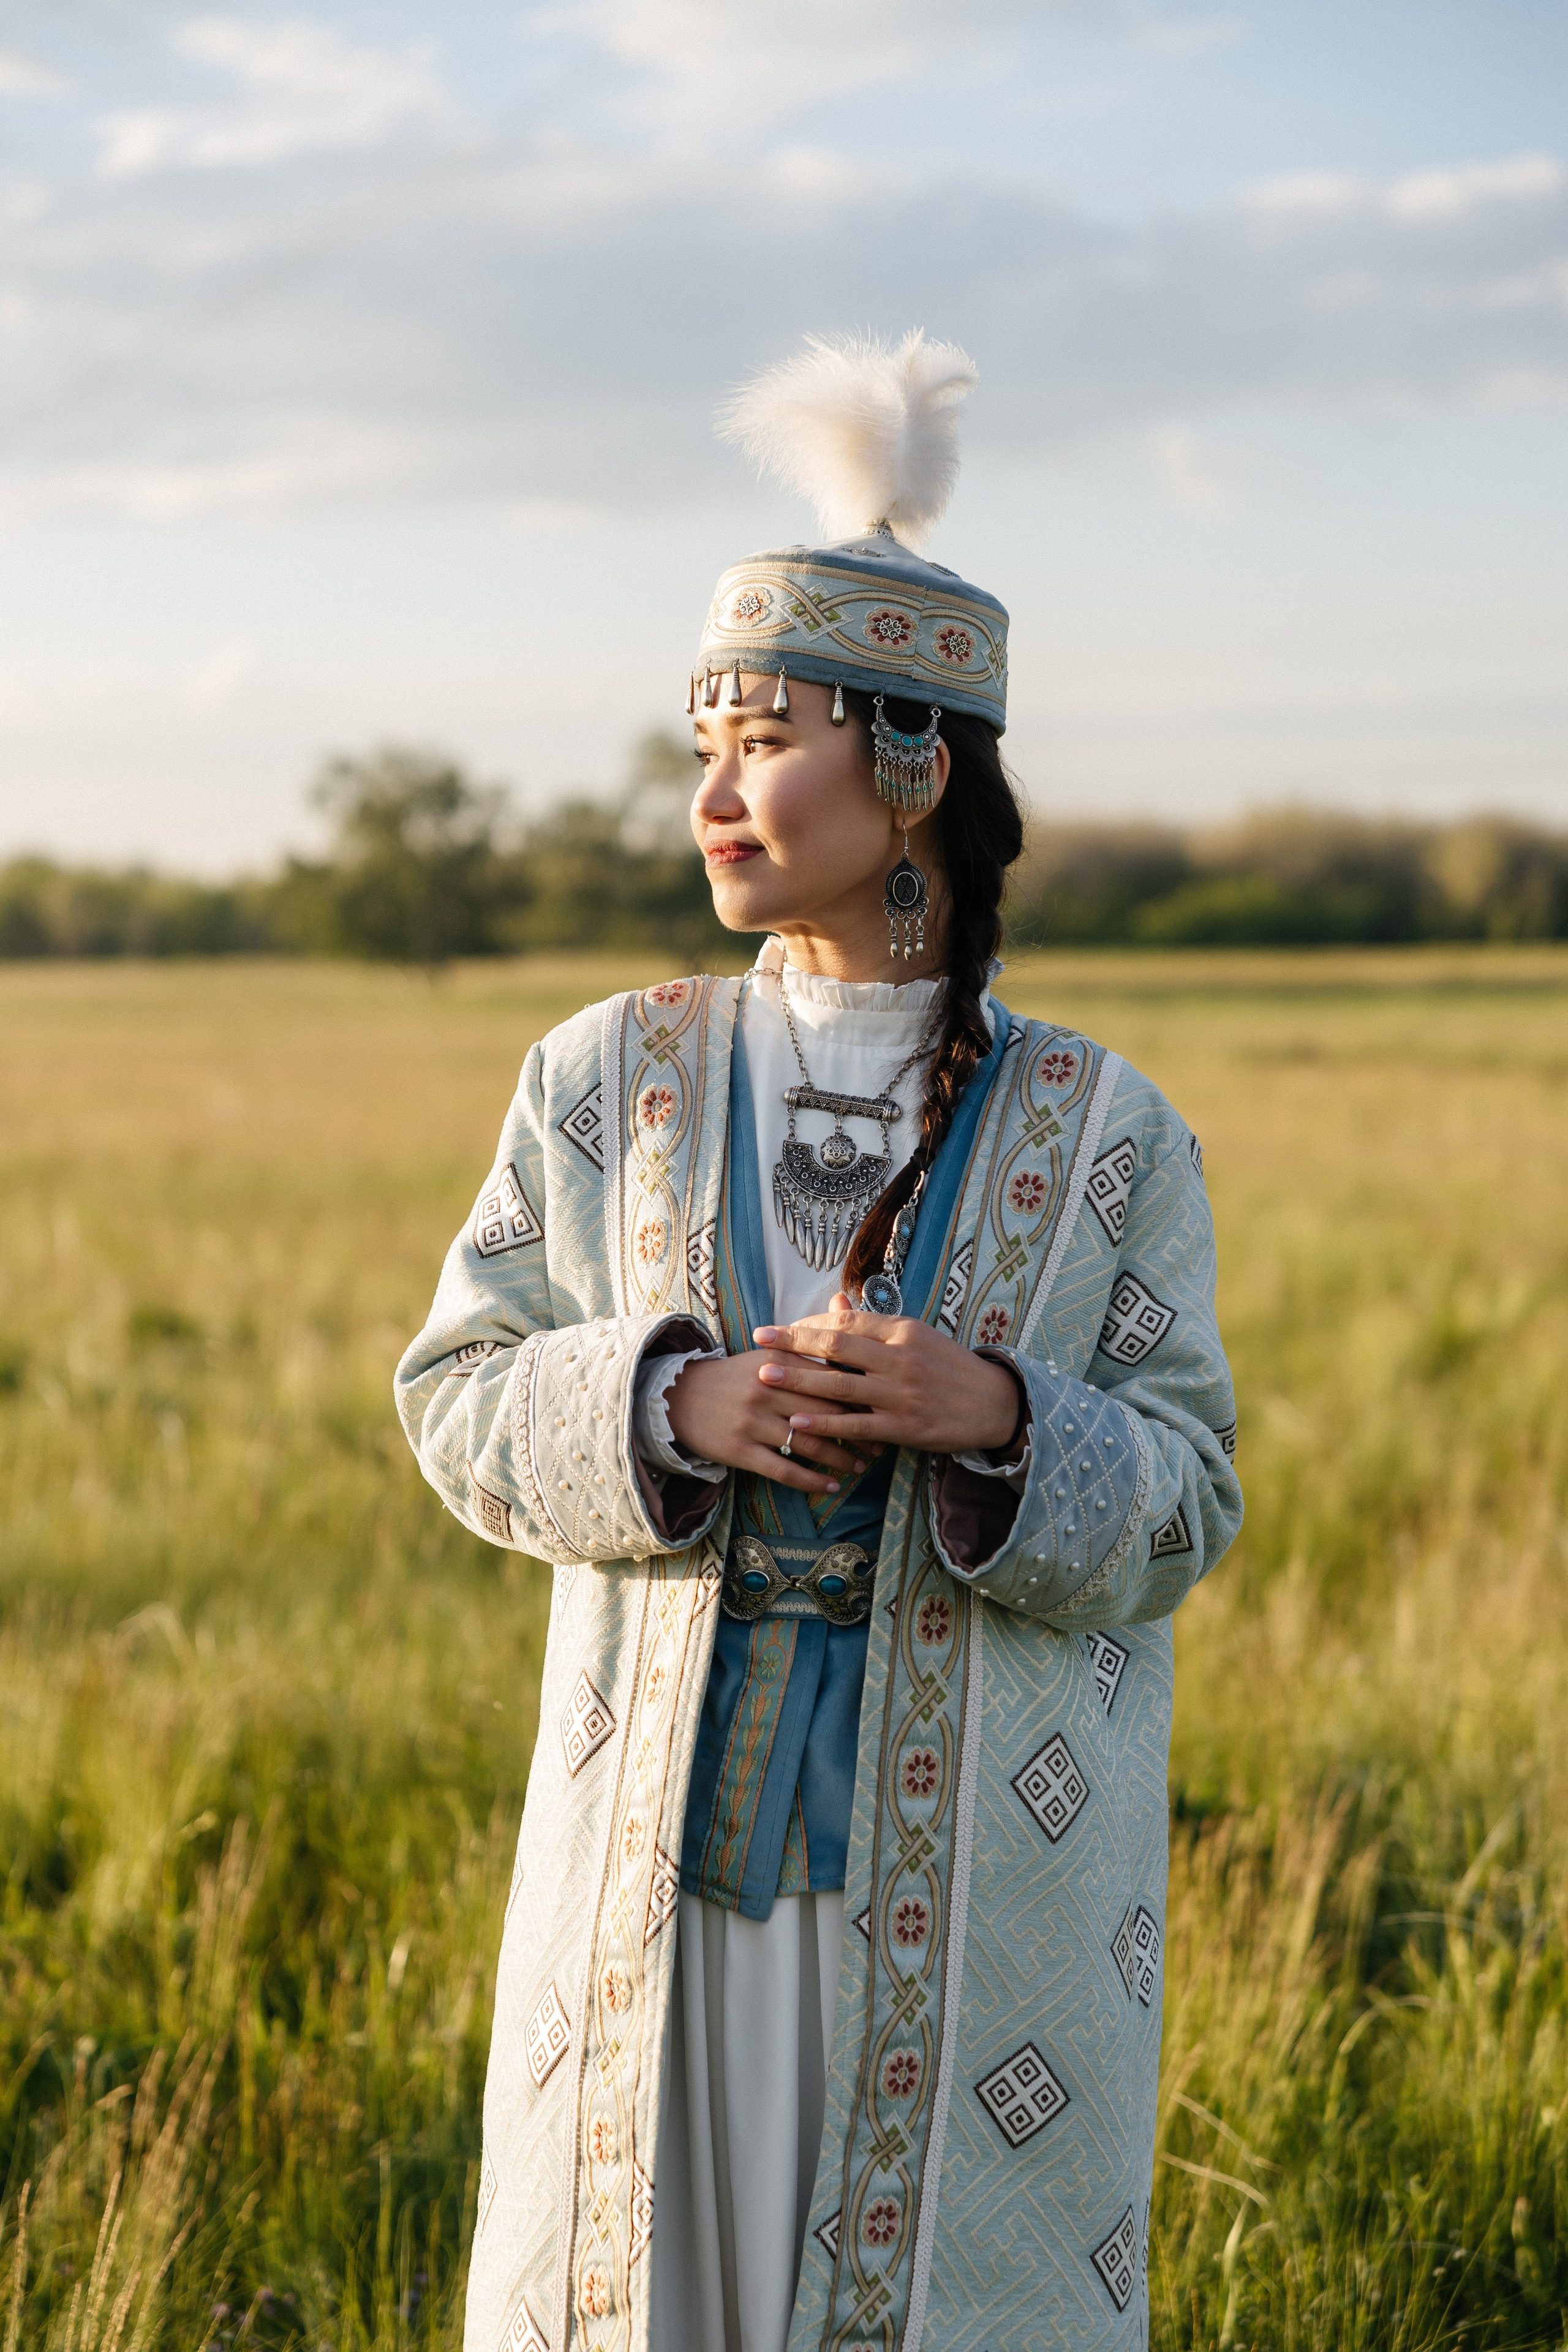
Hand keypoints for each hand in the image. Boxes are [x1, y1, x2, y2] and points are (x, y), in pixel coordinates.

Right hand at [664, 1347, 874, 1496]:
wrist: (679, 1396)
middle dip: (859, 1431)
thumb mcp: (769, 1357)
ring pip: (808, 1443)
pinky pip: (783, 1469)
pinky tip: (831, 1486)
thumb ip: (809, 1352)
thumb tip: (856, 1351)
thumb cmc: (736, 1377)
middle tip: (882, 1444)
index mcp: (778, 1360)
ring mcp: (751, 1420)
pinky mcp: (739, 1449)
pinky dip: (811, 1480)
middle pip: (825, 1412)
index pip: (829, 1378)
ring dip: (840, 1458)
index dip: (861, 1397)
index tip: (884, 1410)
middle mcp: (766, 1387)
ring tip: (861, 1467)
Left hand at [752, 1294, 1024, 1458]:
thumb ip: (873, 1323)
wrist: (995, 1404)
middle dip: (793, 1342)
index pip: (847, 1322)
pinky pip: (856, 1425)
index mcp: (904, 1331)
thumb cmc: (950, 1368)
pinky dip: (824, 1423)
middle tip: (759, 1339)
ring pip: (841, 1385)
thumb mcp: (916, 1336)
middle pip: (838, 1347)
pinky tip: (796, 1421)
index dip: (809, 1325)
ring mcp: (902, 1394)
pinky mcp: (905, 1427)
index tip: (779, 1329)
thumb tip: (836, 1303)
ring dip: (799, 1379)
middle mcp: (901, 1358)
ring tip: (765, 1375)